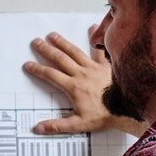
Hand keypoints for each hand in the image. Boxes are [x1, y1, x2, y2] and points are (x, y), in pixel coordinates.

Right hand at [24, 31, 143, 136]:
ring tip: (52, 35)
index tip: (28, 64)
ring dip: (62, 43)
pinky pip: (99, 50)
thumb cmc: (105, 115)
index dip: (37, 69)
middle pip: (60, 59)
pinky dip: (95, 39)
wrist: (127, 108)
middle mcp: (81, 74)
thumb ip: (57, 126)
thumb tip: (38, 128)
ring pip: (75, 52)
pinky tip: (92, 27)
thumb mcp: (79, 124)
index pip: (50, 75)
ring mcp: (94, 68)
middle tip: (36, 42)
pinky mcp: (106, 66)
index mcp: (73, 87)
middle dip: (46, 50)